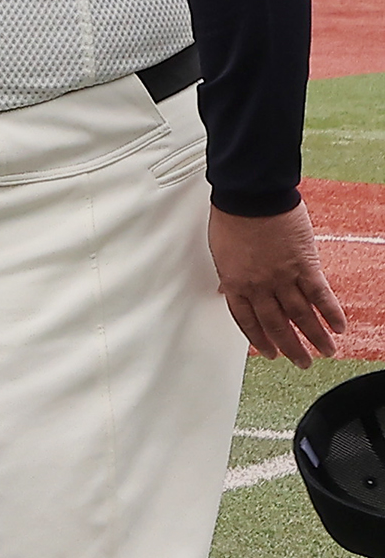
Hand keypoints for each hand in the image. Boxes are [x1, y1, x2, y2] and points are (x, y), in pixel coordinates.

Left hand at [212, 200, 350, 364]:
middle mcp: (259, 286)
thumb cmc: (231, 215)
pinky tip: (339, 327)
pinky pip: (320, 296)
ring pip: (302, 316)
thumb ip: (229, 275)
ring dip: (316, 338)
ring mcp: (283, 278)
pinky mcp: (305, 266)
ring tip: (326, 352)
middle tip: (302, 362)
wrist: (250, 195)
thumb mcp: (219, 250)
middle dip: (291, 348)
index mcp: (235, 282)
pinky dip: (331, 314)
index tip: (270, 352)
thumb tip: (227, 291)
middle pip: (277, 325)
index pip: (247, 321)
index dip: (260, 340)